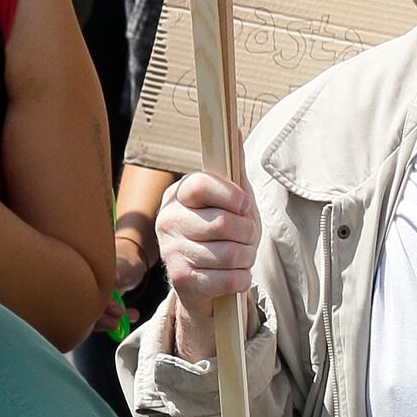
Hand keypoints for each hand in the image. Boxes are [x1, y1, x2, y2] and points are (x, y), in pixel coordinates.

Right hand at [155, 172, 259, 329]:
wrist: (205, 285)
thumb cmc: (220, 237)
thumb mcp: (230, 203)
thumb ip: (233, 172)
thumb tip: (236, 131)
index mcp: (177, 195)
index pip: (201, 185)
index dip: (232, 196)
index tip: (244, 206)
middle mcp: (167, 220)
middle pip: (224, 223)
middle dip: (248, 234)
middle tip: (247, 239)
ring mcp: (170, 251)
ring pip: (230, 254)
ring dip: (247, 259)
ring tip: (241, 258)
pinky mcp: (181, 280)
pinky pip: (228, 279)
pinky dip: (242, 279)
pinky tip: (234, 276)